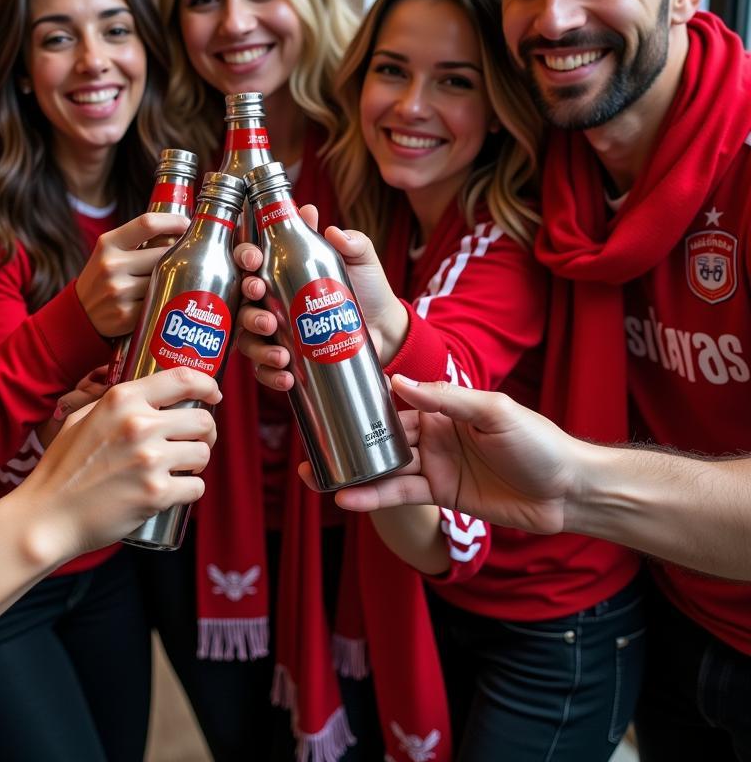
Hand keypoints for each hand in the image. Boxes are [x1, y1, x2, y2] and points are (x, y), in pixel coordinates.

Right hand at [18, 367, 220, 560]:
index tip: (213, 394)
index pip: (183, 379)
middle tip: (194, 442)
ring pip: (203, 455)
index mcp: (122, 399)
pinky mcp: (156, 494)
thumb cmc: (62, 468)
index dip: (207, 385)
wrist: (47, 516)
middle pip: (203, 420)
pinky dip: (189, 491)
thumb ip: (115, 403)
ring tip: (180, 468)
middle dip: (206, 432)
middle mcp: (139, 424)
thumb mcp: (82, 419)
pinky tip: (173, 492)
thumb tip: (148, 396)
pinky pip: (197, 487)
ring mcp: (149, 460)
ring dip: (197, 463)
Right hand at [76, 212, 188, 337]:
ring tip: (164, 282)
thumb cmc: (104, 276)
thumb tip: (181, 229)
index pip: (148, 223)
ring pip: (163, 279)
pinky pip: (158, 302)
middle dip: (176, 256)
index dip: (174, 222)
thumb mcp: (111, 250)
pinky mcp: (126, 315)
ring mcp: (118, 291)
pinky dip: (160, 300)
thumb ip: (139, 239)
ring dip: (169, 280)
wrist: (80, 313)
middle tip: (182, 258)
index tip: (188, 225)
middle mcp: (111, 265)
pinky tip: (154, 300)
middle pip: (163, 254)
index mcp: (108, 243)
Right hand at [234, 206, 408, 391]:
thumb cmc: (367, 288)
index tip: (254, 261)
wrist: (385, 329)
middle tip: (266, 313)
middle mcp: (271, 301)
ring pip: (248, 339)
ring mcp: (275, 332)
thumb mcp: (361, 260)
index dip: (245, 257)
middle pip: (243, 302)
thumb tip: (332, 231)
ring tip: (280, 353)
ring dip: (258, 346)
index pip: (251, 260)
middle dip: (249, 308)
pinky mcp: (284, 359)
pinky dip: (270, 374)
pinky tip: (286, 375)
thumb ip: (352, 242)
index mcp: (281, 271)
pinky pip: (264, 370)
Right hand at [330, 376, 573, 535]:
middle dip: (348, 437)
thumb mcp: (493, 411)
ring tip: (315, 474)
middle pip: (383, 434)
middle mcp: (434, 433)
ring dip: (353, 471)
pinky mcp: (440, 495)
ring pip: (385, 466)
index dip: (365, 397)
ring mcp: (435, 465)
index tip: (329, 393)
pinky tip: (348, 497)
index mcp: (445, 406)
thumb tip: (396, 381)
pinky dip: (374, 496)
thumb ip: (445, 398)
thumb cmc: (538, 441)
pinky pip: (401, 495)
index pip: (397, 398)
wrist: (567, 491)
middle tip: (312, 441)